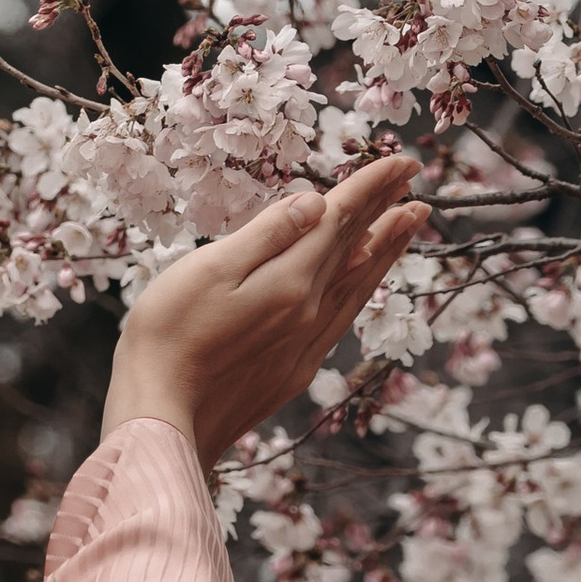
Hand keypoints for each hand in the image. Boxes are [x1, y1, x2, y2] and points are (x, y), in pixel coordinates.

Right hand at [101, 155, 427, 468]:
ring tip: (409, 223)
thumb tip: (315, 202)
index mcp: (290, 281)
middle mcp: (309, 312)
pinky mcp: (293, 370)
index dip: (371, 187)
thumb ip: (267, 234)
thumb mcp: (209, 270)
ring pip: (356, 285)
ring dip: (385, 249)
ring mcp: (304, 345)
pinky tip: (362, 284)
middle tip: (415, 180)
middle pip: (354, 248)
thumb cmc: (169, 338)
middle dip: (385, 209)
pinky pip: (342, 316)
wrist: (165, 421)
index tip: (402, 160)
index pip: (339, 220)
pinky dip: (362, 289)